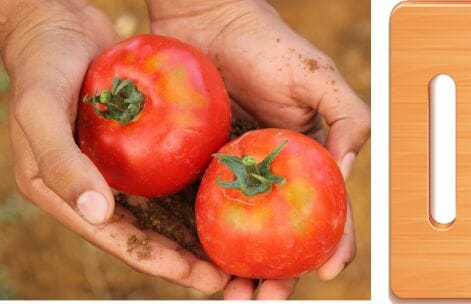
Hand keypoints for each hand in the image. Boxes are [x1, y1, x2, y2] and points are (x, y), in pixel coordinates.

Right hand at [1, 0, 228, 293]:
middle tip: (232, 276)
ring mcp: (117, 170)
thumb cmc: (41, 64)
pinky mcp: (136, 148)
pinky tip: (233, 199)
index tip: (201, 278)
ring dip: (198, 233)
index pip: (121, 240)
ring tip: (239, 250)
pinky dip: (197, 193)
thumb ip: (61, 163)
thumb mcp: (40, 110)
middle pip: (149, 235)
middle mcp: (93, 189)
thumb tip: (97, 214)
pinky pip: (171, 177)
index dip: (161, 263)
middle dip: (188, 260)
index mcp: (64, 194)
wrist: (56, 22)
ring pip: (165, 212)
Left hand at [147, 0, 369, 298]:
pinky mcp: (198, 170)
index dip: (334, 244)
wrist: (204, 21)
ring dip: (243, 269)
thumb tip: (346, 170)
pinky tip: (201, 262)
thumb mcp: (319, 76)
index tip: (328, 269)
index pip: (328, 210)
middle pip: (284, 233)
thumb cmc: (265, 43)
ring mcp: (235, 175)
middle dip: (282, 273)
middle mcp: (273, 173)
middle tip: (270, 296)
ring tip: (235, 294)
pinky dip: (205, 242)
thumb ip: (349, 117)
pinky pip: (203, 211)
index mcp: (308, 158)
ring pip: (244, 233)